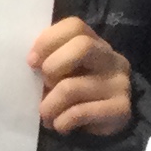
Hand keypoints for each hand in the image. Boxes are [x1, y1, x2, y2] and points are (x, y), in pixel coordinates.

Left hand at [30, 18, 133, 137]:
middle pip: (82, 46)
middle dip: (53, 66)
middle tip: (44, 85)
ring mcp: (119, 82)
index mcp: (94, 43)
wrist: (103, 124)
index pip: (74, 26)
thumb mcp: (62, 72)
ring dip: (49, 105)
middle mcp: (111, 58)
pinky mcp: (120, 108)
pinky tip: (60, 125)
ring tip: (46, 114)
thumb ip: (49, 61)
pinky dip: (61, 121)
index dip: (48, 40)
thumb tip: (31, 63)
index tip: (31, 61)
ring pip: (71, 87)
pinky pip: (80, 112)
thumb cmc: (74, 93)